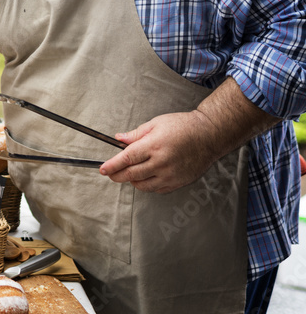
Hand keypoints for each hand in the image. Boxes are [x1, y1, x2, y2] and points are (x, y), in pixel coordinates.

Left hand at [99, 111, 221, 193]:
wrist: (210, 135)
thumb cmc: (184, 126)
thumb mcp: (156, 123)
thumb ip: (136, 134)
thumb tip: (119, 139)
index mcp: (154, 145)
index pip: (127, 159)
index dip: (112, 165)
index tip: (103, 169)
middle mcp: (162, 162)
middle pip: (132, 174)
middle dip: (117, 175)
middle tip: (110, 173)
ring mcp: (171, 174)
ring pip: (143, 185)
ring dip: (132, 180)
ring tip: (130, 172)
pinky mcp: (179, 182)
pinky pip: (157, 189)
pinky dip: (147, 185)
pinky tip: (146, 176)